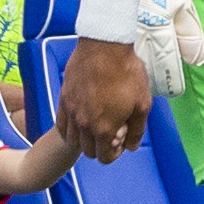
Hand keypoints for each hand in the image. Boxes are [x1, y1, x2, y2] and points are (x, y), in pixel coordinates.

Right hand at [53, 37, 151, 159]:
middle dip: (101, 147)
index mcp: (104, 129)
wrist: (105, 45)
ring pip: (73, 140)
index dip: (114, 154)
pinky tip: (81, 120)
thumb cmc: (127, 72)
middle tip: (111, 130)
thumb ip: (137, 130)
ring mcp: (71, 112)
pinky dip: (70, 129)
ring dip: (84, 139)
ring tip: (96, 125)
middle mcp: (84, 125)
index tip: (120, 141)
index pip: (104, 158)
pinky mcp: (64, 99)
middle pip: (88, 151)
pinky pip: (61, 125)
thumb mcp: (142, 104)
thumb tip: (131, 147)